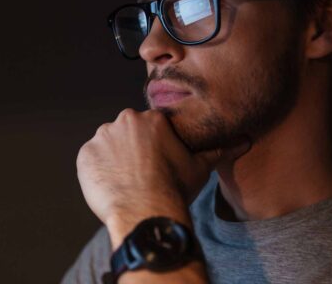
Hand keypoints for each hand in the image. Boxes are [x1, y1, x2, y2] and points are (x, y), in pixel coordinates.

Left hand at [76, 108, 248, 244]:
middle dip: (131, 149)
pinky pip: (90, 159)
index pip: (148, 127)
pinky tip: (112, 185)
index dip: (152, 147)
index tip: (154, 163)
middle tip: (140, 173)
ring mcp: (103, 136)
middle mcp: (125, 121)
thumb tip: (246, 141)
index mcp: (153, 119)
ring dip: (113, 158)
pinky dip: (97, 170)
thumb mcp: (200, 167)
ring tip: (126, 181)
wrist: (146, 212)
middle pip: (126, 133)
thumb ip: (219, 150)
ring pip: (107, 144)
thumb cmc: (174, 189)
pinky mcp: (85, 154)